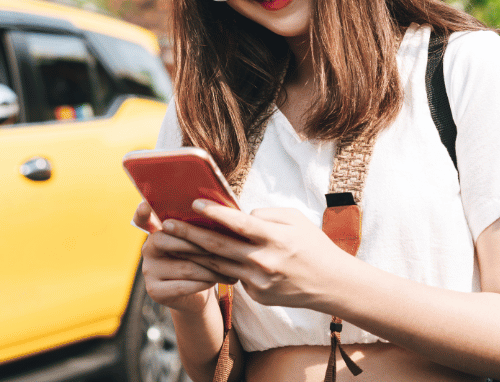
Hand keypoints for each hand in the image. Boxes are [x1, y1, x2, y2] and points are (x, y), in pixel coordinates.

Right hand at [135, 201, 235, 313]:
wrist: (196, 295)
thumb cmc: (200, 260)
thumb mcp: (197, 242)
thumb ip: (196, 229)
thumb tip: (216, 212)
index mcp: (156, 231)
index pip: (143, 219)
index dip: (141, 213)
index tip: (144, 206)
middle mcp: (147, 249)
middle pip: (167, 241)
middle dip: (197, 244)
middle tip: (221, 247)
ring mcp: (148, 271)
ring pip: (184, 266)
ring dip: (210, 268)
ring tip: (230, 268)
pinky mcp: (154, 291)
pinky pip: (183, 286)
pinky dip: (203, 283)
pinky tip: (216, 281)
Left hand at [163, 200, 349, 309]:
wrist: (332, 285)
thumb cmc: (313, 245)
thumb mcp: (294, 219)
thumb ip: (264, 215)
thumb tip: (238, 215)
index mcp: (274, 238)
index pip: (237, 223)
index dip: (213, 212)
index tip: (193, 203)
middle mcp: (263, 262)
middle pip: (218, 246)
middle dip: (189, 234)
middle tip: (167, 225)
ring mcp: (258, 282)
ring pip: (217, 265)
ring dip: (192, 254)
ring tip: (172, 243)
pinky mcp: (257, 296)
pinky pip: (233, 277)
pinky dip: (218, 267)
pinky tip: (200, 259)